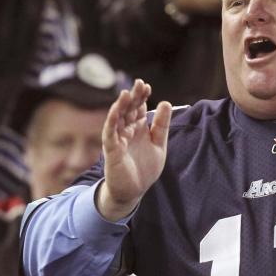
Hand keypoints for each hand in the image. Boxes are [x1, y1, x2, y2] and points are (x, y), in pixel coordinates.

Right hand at [97, 79, 171, 220]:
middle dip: (133, 96)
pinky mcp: (111, 149)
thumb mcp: (159, 144)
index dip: (142, 97)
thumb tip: (166, 103)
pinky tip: (115, 110)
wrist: (134, 191)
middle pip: (129, 109)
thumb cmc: (145, 168)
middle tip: (139, 84)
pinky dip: (112, 120)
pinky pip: (110, 132)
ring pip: (117, 118)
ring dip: (121, 105)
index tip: (147, 87)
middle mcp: (127, 130)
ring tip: (126, 93)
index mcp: (139, 128)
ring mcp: (118, 139)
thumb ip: (162, 126)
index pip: (139, 108)